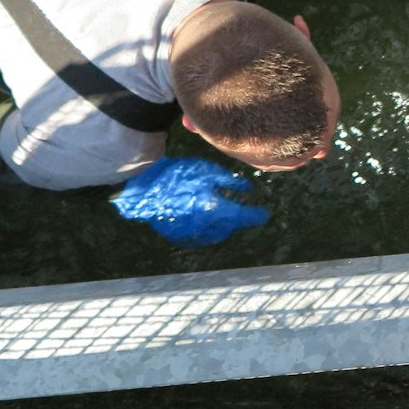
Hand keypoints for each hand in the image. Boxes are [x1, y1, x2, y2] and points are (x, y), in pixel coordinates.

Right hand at [110, 156, 270, 246]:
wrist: (144, 186)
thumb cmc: (179, 175)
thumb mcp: (208, 172)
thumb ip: (230, 182)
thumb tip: (247, 189)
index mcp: (215, 211)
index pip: (243, 217)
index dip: (255, 216)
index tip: (264, 215)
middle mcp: (206, 227)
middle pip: (230, 227)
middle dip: (238, 220)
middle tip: (242, 211)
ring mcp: (190, 234)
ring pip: (215, 234)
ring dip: (223, 226)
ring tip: (224, 213)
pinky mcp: (177, 236)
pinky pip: (199, 235)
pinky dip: (206, 228)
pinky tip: (204, 217)